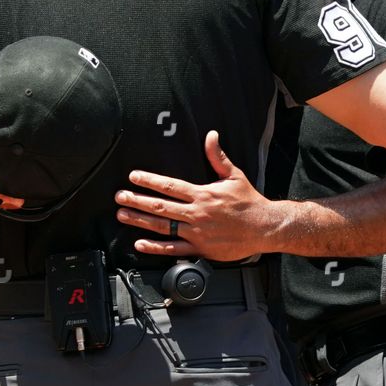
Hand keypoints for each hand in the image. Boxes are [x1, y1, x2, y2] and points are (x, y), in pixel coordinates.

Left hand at [115, 131, 282, 260]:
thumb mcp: (234, 176)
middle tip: (120, 197)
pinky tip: (140, 244)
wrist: (264, 227)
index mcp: (203, 194)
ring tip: (123, 215)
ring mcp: (197, 232)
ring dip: (140, 220)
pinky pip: (173, 249)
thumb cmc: (249, 202)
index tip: (134, 177)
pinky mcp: (200, 249)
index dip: (149, 180)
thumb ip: (218, 157)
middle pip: (161, 206)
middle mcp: (197, 212)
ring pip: (163, 226)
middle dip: (138, 200)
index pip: (170, 186)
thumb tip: (211, 136)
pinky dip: (155, 247)